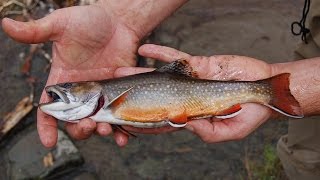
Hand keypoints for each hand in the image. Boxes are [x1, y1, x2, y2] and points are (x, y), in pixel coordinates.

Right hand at [2, 4, 138, 146]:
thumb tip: (6, 24)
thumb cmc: (88, 20)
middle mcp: (81, 92)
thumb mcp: (61, 24)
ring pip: (97, 122)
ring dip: (100, 132)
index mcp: (63, 81)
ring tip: (106, 129)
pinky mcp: (119, 93)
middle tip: (88, 125)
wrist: (118, 21)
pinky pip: (119, 115)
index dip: (46, 126)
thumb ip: (37, 30)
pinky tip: (124, 135)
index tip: (49, 141)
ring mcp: (101, 94)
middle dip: (79, 130)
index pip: (50, 108)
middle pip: (75, 121)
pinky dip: (121, 129)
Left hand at [120, 44, 273, 142]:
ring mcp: (189, 81)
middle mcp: (185, 98)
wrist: (263, 89)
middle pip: (155, 98)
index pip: (162, 120)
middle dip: (134, 97)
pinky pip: (176, 58)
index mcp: (190, 116)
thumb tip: (182, 123)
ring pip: (160, 77)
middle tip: (113, 96)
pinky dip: (160, 53)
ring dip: (140, 74)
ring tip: (120, 71)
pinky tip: (144, 50)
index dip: (144, 122)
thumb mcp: (229, 131)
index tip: (124, 122)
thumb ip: (206, 131)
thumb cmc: (249, 114)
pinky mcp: (197, 66)